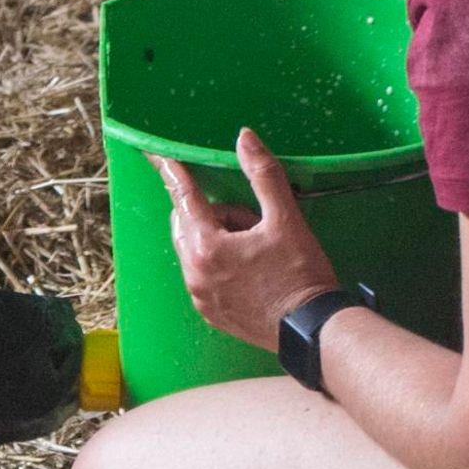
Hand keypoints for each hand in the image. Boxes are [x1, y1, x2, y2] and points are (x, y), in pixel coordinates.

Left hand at [148, 127, 340, 351]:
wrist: (312, 330)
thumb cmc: (301, 274)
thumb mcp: (286, 220)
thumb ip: (263, 175)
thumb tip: (244, 139)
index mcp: (208, 247)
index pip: (184, 198)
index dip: (171, 172)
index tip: (155, 154)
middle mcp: (194, 273)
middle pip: (188, 224)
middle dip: (213, 214)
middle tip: (252, 223)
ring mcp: (199, 296)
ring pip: (195, 250)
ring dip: (217, 239)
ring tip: (257, 250)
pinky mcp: (209, 312)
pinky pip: (202, 275)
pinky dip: (218, 264)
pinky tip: (251, 271)